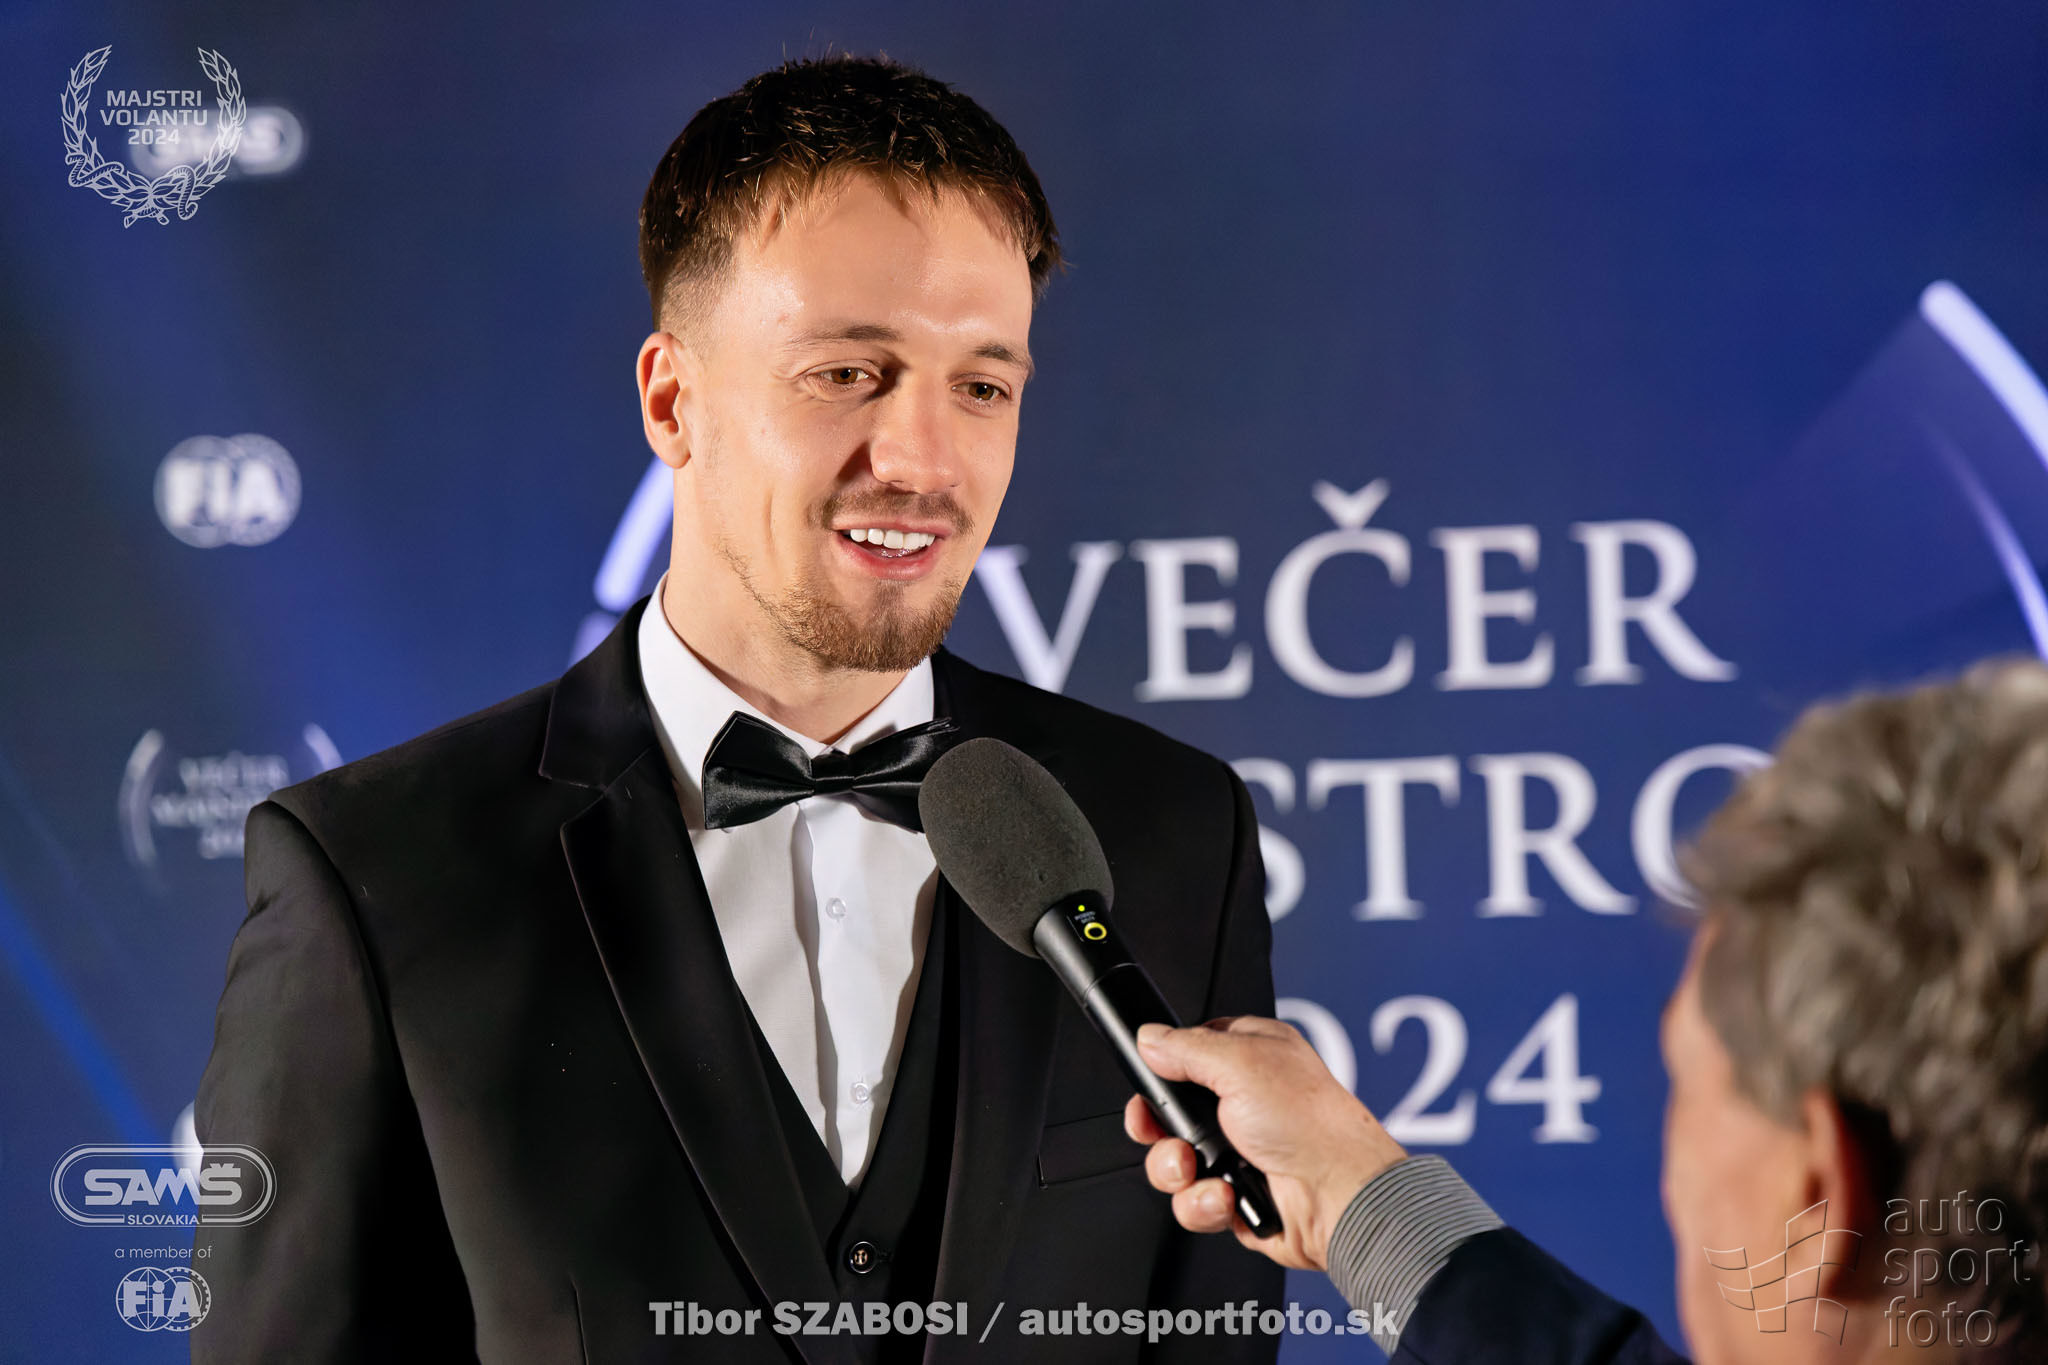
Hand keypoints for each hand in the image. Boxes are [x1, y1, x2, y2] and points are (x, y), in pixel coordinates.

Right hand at [1124, 1016, 1406, 1271]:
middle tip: (1163, 1131)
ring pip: (1173, 1161)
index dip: (1162, 1069)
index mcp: (1248, 1057)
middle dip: (1159, 1129)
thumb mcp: (1242, 1063)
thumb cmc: (1311, 1124)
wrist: (1340, 1197)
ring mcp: (1237, 1152)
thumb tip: (1149, 1039)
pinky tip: (1225, 1196)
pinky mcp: (1234, 1196)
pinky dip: (1202, 1203)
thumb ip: (1186, 1048)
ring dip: (1176, 1170)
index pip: (1187, 1053)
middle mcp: (1242, 1103)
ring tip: (1196, 1170)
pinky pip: (1192, 1201)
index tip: (1152, 1084)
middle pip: (1170, 1112)